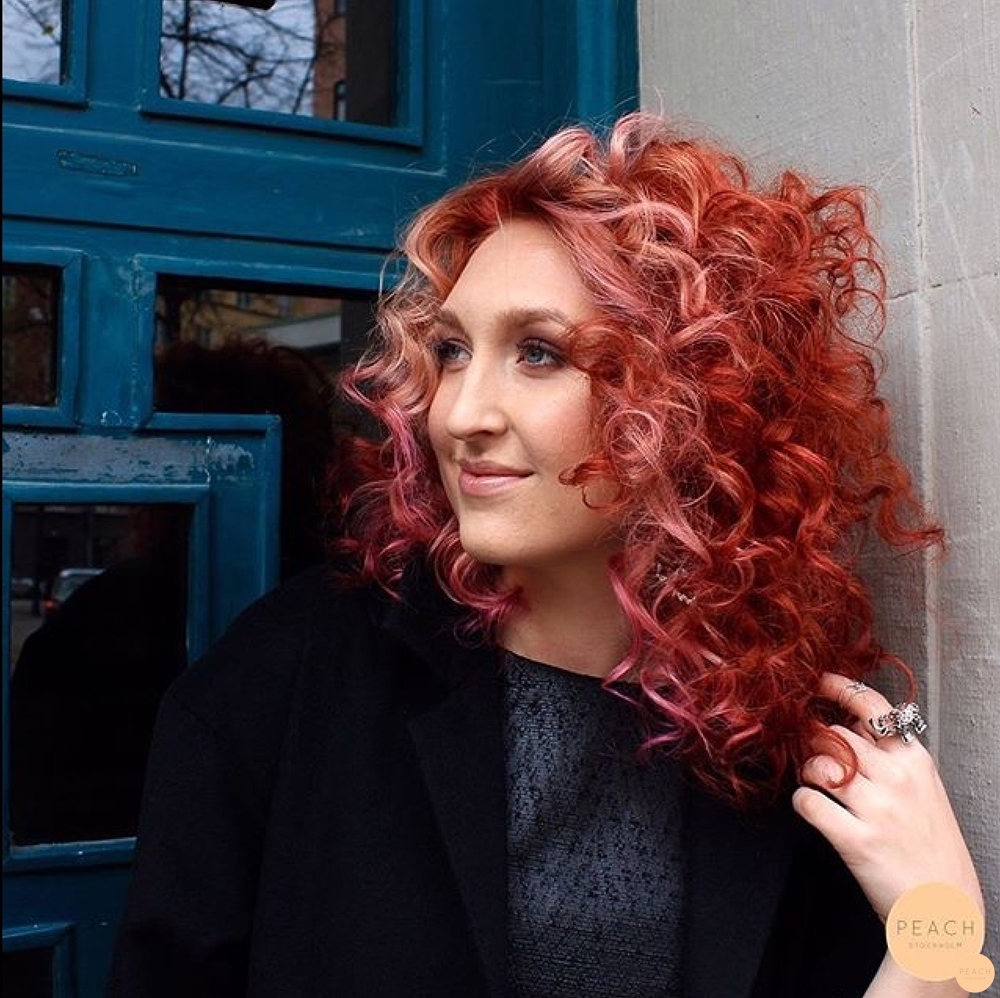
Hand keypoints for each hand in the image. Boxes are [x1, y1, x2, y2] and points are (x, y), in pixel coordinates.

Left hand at [791, 672, 982, 922]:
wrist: (945, 910)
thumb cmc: (930, 850)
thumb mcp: (924, 791)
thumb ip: (891, 758)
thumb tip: (851, 724)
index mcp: (915, 761)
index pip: (873, 706)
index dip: (839, 688)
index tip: (818, 682)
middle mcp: (896, 778)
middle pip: (834, 733)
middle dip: (815, 740)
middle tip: (813, 754)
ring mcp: (877, 808)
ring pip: (817, 762)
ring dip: (808, 771)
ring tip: (817, 785)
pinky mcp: (855, 839)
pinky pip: (808, 802)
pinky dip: (802, 803)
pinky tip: (814, 810)